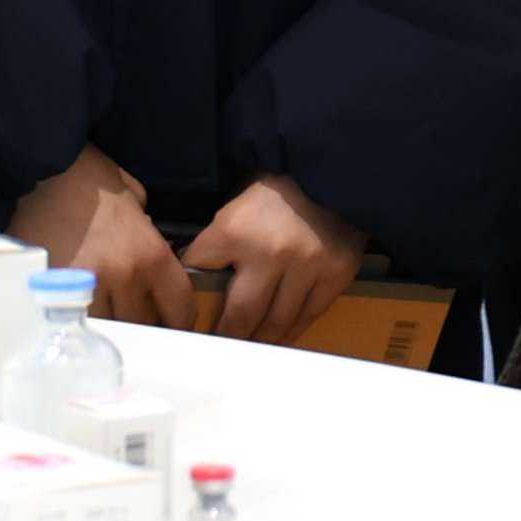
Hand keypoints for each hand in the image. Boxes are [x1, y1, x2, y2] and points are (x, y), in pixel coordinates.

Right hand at [11, 145, 193, 329]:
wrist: (37, 169)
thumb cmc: (86, 177)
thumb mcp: (134, 199)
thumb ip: (147, 232)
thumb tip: (146, 254)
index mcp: (151, 254)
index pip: (179, 308)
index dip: (178, 319)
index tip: (171, 320)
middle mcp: (125, 276)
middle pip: (144, 325)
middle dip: (143, 322)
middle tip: (136, 316)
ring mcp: (88, 288)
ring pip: (109, 328)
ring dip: (110, 324)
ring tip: (105, 313)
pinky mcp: (52, 293)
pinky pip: (74, 320)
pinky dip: (79, 318)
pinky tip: (76, 309)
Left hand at [181, 175, 364, 346]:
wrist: (335, 172)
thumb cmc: (279, 189)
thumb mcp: (236, 203)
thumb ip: (217, 239)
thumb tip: (193, 274)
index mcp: (235, 230)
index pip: (200, 272)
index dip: (190, 293)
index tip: (184, 316)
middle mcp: (270, 253)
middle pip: (240, 315)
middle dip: (226, 336)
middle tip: (217, 348)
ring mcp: (307, 267)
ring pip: (276, 323)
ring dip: (259, 341)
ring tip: (248, 348)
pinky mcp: (335, 274)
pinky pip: (309, 315)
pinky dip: (291, 331)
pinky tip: (279, 338)